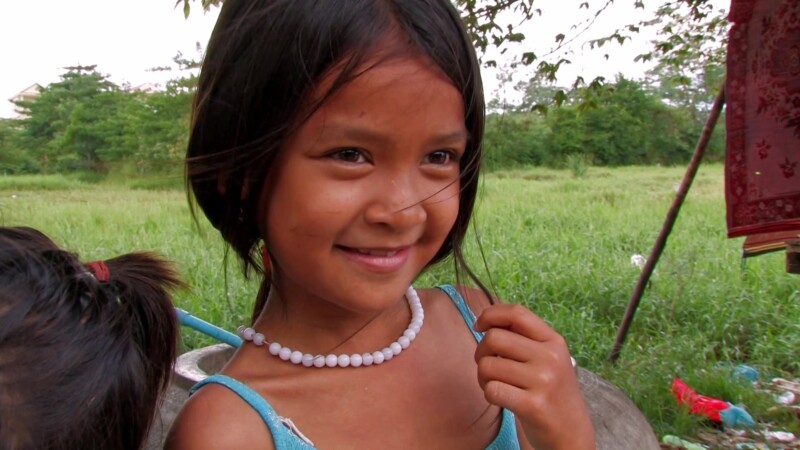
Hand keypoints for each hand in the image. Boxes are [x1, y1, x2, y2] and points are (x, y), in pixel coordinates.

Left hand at [473, 304, 594, 449]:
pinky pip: (491, 389)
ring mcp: (543, 381)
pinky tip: (502, 399)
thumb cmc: (551, 393)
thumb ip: (523, 339)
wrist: (572, 434)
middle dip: (481, 352)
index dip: (491, 314)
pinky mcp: (533, 405)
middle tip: (488, 367)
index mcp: (554, 341)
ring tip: (496, 385)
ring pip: (487, 365)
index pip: (517, 313)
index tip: (479, 326)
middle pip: (494, 338)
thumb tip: (485, 322)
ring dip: (483, 377)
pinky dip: (489, 394)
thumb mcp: (548, 359)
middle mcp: (550, 357)